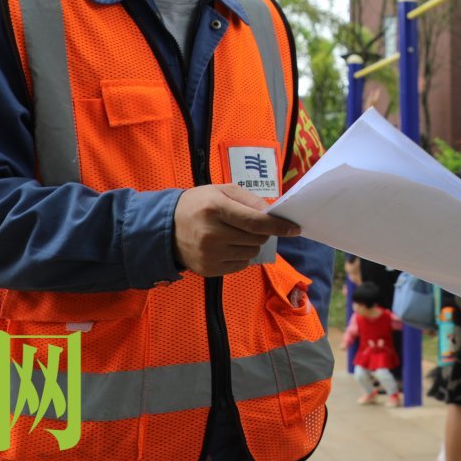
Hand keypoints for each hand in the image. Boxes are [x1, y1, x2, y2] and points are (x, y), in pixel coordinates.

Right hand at [173, 184, 300, 275]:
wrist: (166, 228)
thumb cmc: (199, 204)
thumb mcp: (221, 191)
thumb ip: (249, 200)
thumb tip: (273, 214)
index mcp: (215, 208)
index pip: (255, 222)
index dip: (278, 226)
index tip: (294, 229)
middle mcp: (212, 234)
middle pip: (256, 238)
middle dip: (262, 232)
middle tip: (250, 225)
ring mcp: (210, 254)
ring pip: (251, 252)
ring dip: (251, 243)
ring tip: (234, 234)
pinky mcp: (209, 270)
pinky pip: (241, 264)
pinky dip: (241, 255)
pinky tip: (227, 246)